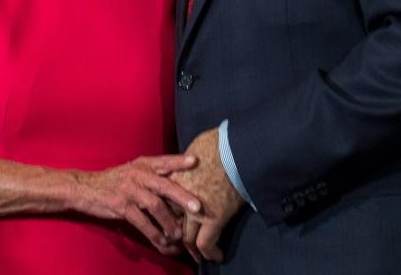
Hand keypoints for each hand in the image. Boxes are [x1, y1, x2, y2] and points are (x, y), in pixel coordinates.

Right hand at [73, 154, 200, 255]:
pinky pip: (141, 222)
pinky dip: (153, 233)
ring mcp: (129, 190)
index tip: (196, 161)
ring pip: (154, 206)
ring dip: (169, 222)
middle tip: (197, 207)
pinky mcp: (120, 206)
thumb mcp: (134, 170)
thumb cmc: (115, 179)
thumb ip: (154, 174)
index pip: (164, 160)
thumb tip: (180, 183)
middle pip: (164, 185)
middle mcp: (138, 174)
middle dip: (182, 196)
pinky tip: (162, 242)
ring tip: (180, 234)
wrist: (85, 187)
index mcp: (143, 164)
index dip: (180, 161)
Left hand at [171, 128, 244, 262]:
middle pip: (173, 224)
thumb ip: (187, 163)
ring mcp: (195, 211)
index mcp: (174, 181)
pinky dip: (210, 253)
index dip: (170, 216)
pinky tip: (217, 257)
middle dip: (176, 237)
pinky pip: (206, 244)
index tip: (174, 223)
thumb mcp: (194, 150)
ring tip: (197, 255)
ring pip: (187, 238)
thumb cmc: (217, 144)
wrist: (234, 149)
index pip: (166, 205)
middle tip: (181, 245)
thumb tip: (192, 162)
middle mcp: (180, 199)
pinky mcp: (213, 219)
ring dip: (193, 248)